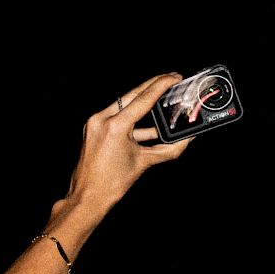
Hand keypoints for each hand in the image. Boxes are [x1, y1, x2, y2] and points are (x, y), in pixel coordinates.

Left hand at [62, 74, 192, 214]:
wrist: (88, 197)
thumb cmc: (112, 184)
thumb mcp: (144, 163)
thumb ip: (169, 149)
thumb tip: (187, 139)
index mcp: (114, 126)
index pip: (143, 99)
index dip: (161, 85)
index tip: (175, 76)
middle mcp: (101, 120)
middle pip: (132, 95)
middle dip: (153, 85)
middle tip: (170, 78)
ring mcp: (94, 123)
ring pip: (124, 104)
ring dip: (143, 101)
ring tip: (162, 97)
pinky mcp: (93, 129)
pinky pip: (116, 116)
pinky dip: (133, 118)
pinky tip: (151, 124)